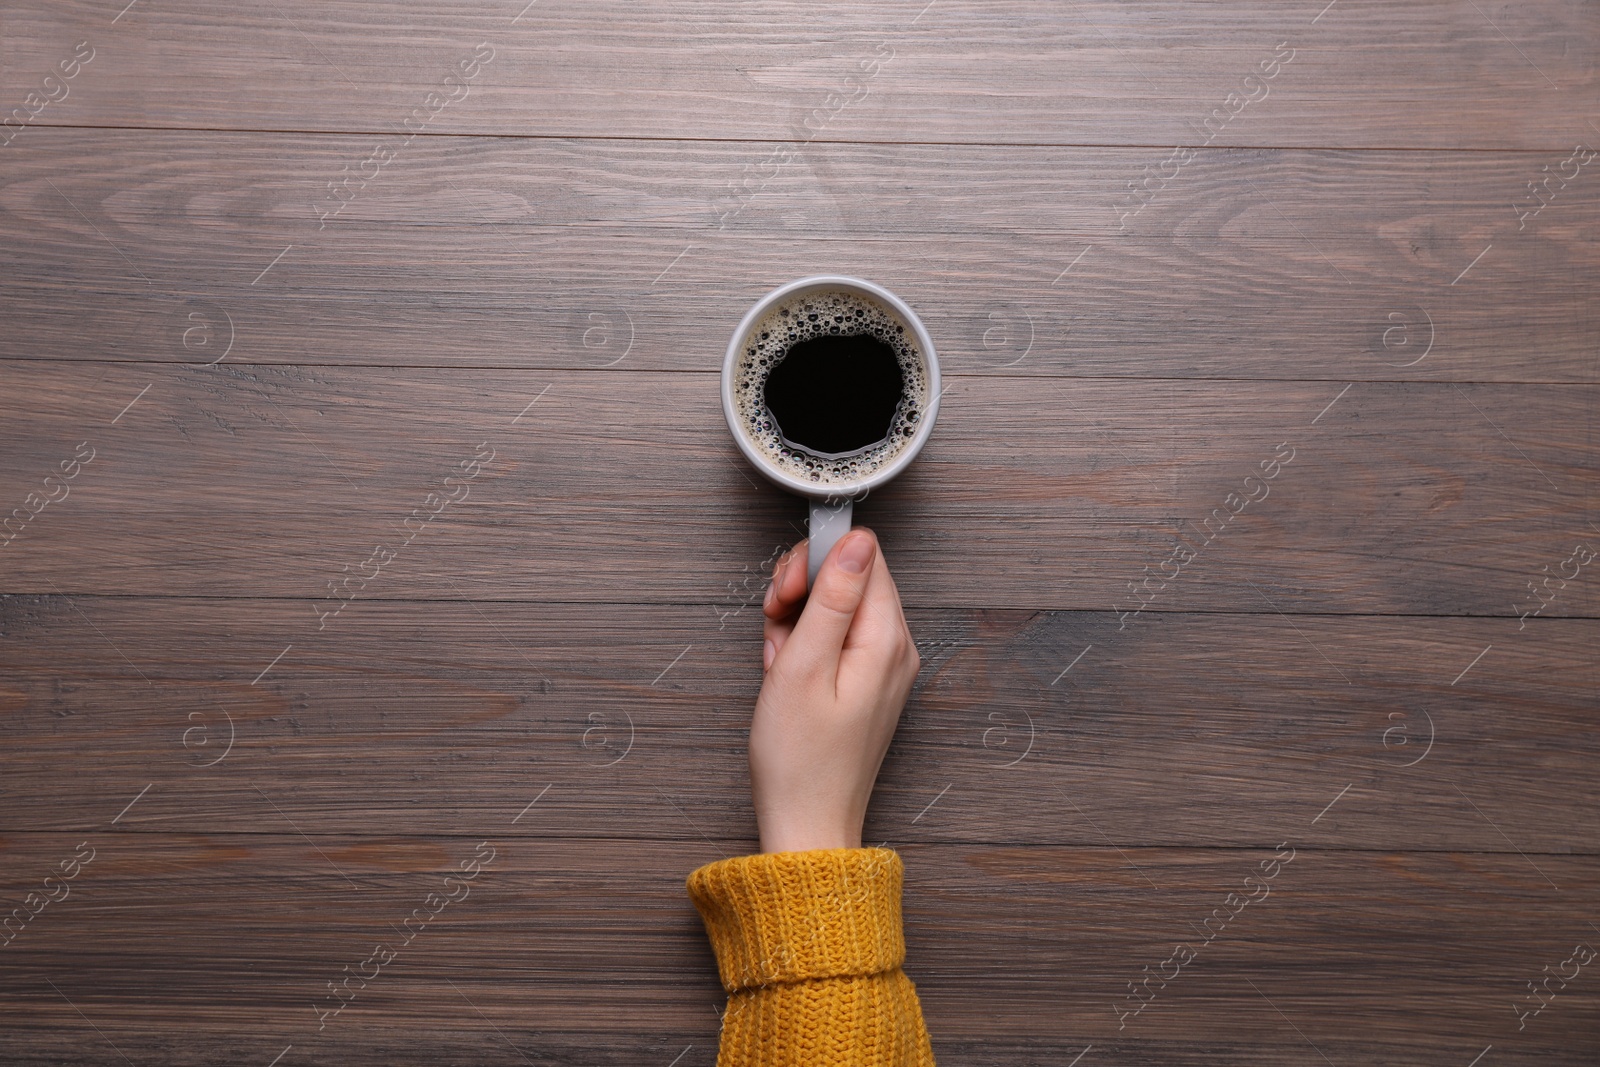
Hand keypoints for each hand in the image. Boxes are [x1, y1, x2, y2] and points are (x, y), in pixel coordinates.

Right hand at [750, 527, 920, 852]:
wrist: (805, 823)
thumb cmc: (800, 758)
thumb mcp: (804, 665)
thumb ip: (831, 597)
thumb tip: (856, 540)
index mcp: (887, 641)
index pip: (863, 557)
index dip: (817, 561)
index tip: (786, 592)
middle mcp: (895, 650)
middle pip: (852, 578)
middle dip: (803, 589)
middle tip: (775, 621)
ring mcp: (883, 668)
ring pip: (837, 608)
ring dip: (797, 620)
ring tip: (779, 659)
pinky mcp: (865, 683)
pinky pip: (834, 640)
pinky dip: (803, 647)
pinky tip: (786, 675)